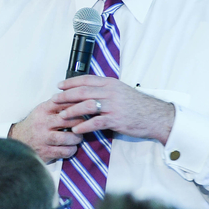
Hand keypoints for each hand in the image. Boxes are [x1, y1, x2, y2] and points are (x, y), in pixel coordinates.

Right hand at [8, 98, 84, 162]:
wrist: (18, 140)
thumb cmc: (36, 123)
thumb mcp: (43, 110)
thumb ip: (58, 104)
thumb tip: (80, 97)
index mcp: (43, 109)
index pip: (64, 102)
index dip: (78, 104)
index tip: (88, 106)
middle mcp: (43, 123)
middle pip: (68, 119)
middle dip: (81, 121)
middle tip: (86, 123)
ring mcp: (44, 138)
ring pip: (69, 137)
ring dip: (77, 138)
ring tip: (78, 137)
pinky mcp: (45, 152)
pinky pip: (66, 151)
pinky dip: (72, 149)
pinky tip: (71, 147)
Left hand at [53, 75, 175, 143]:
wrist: (155, 116)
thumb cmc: (137, 105)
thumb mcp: (121, 91)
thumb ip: (105, 90)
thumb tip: (88, 91)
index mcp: (110, 83)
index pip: (86, 79)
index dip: (70, 82)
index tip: (59, 86)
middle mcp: (110, 92)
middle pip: (82, 91)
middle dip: (66, 96)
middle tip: (54, 100)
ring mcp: (113, 106)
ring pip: (86, 106)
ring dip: (71, 111)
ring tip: (61, 116)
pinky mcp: (116, 119)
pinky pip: (96, 122)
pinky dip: (84, 126)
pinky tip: (75, 130)